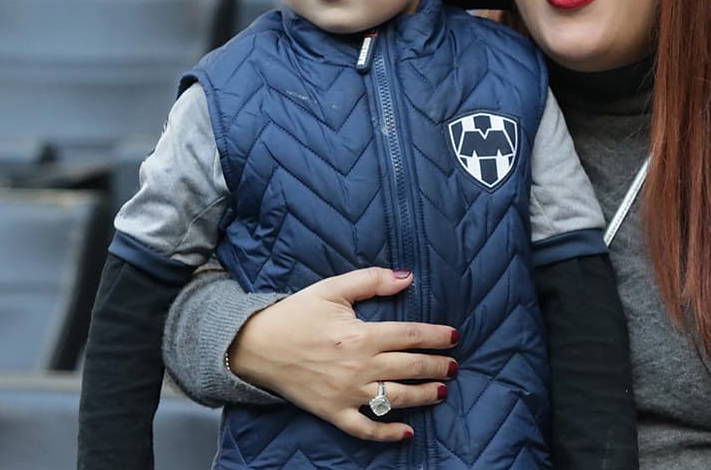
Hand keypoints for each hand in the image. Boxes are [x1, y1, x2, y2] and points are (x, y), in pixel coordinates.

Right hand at [228, 267, 458, 441]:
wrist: (256, 345)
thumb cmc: (295, 314)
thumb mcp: (332, 289)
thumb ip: (372, 280)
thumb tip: (408, 277)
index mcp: (361, 335)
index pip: (411, 335)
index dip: (436, 336)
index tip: (454, 336)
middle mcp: (359, 367)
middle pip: (410, 367)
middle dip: (437, 367)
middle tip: (455, 366)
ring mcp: (347, 393)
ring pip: (396, 398)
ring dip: (423, 396)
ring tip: (441, 392)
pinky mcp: (333, 412)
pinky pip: (365, 428)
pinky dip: (388, 433)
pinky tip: (407, 433)